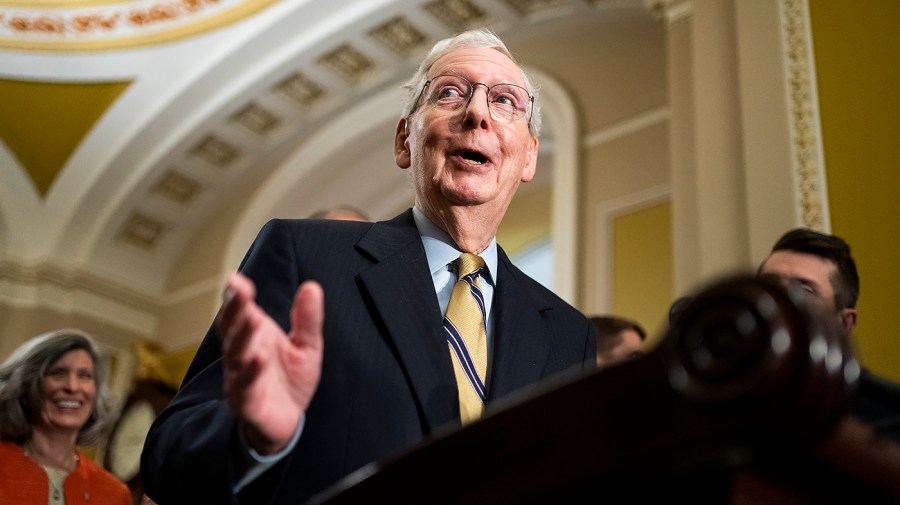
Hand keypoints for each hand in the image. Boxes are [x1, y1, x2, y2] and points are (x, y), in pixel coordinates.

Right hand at [216, 272, 323, 454]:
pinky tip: (257, 359)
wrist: (287, 423)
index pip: (239, 312)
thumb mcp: (306, 346)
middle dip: (235, 309)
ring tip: (252, 320)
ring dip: (242, 338)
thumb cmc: (290, 381)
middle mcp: (241, 355)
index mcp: (252, 337)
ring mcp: (241, 378)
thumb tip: (312, 286)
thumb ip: (307, 319)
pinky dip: (250, 374)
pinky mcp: (248, 403)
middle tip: (240, 289)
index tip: (237, 279)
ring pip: (236, 356)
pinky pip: (245, 387)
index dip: (236, 296)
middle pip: (233, 329)